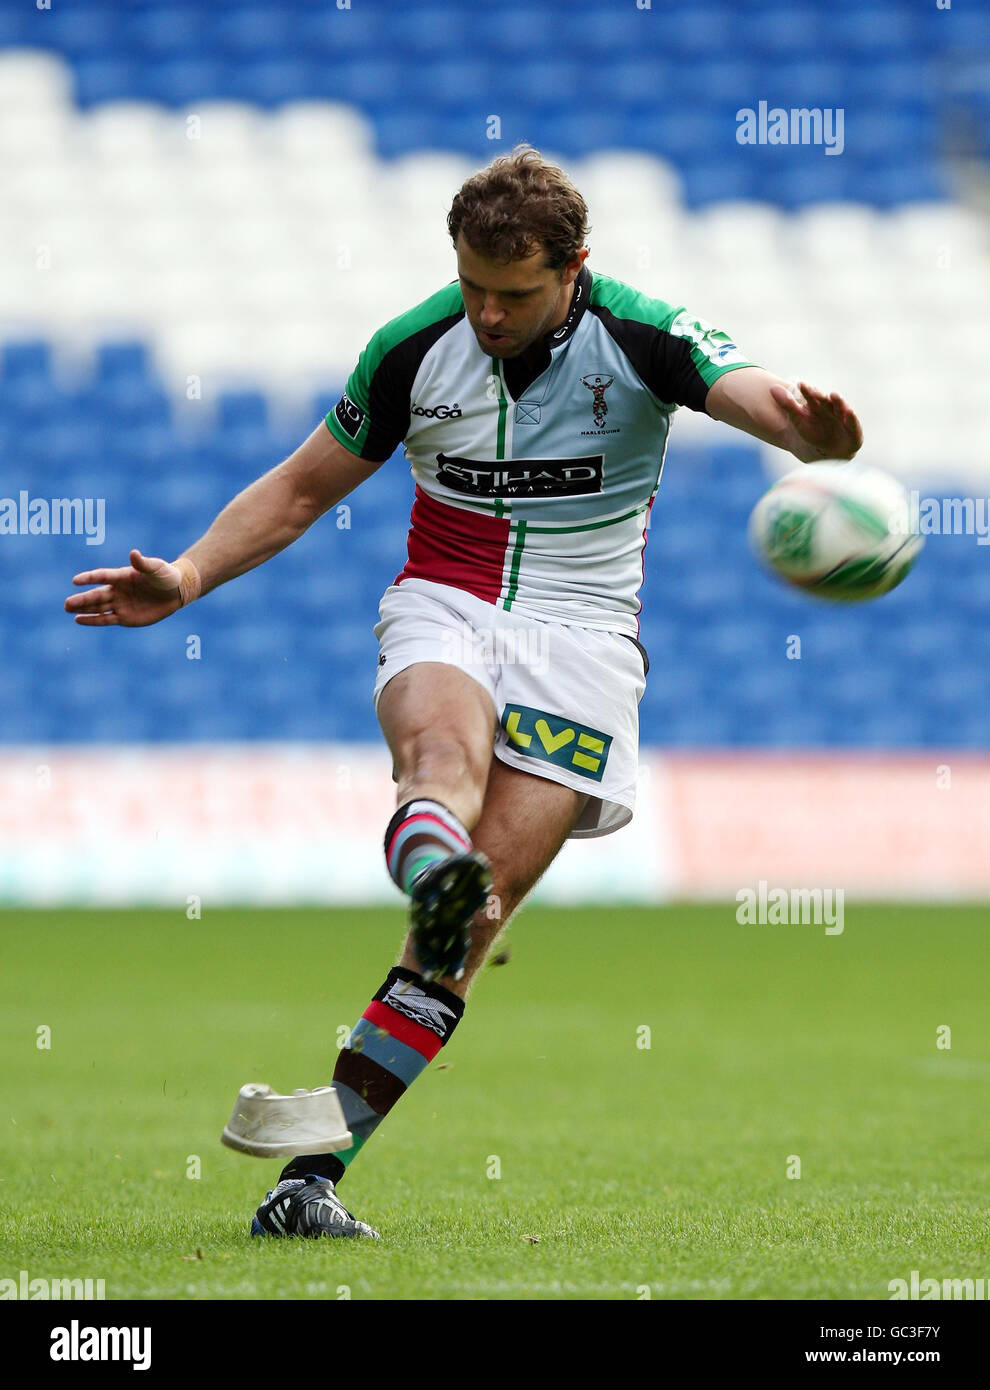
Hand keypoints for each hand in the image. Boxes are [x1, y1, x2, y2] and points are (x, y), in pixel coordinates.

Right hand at [65, 549, 184, 626]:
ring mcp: (120, 604)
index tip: (75, 580)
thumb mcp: (155, 568)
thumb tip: (133, 553)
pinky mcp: (125, 617)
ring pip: (98, 607)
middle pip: (96, 595)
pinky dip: (93, 620)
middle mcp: (117, 590)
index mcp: (122, 576)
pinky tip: (78, 620)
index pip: (102, 576)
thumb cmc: (165, 576)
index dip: (89, 578)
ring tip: (67, 609)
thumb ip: (143, 563)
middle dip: (81, 600)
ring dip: (83, 609)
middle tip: (66, 603)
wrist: (175, 591)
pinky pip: (106, 619)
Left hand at [770, 380, 862, 462]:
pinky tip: (849, 411)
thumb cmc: (814, 434)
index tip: (801, 385)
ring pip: (840, 408)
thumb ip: (788, 405)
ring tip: (834, 395)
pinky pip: (852, 423)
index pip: (812, 397)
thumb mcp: (798, 421)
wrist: (829, 453)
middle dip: (821, 396)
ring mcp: (843, 419)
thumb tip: (771, 388)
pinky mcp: (854, 430)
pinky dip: (851, 418)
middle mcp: (832, 410)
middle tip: (814, 390)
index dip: (807, 392)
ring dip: (838, 402)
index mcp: (818, 406)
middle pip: (826, 401)